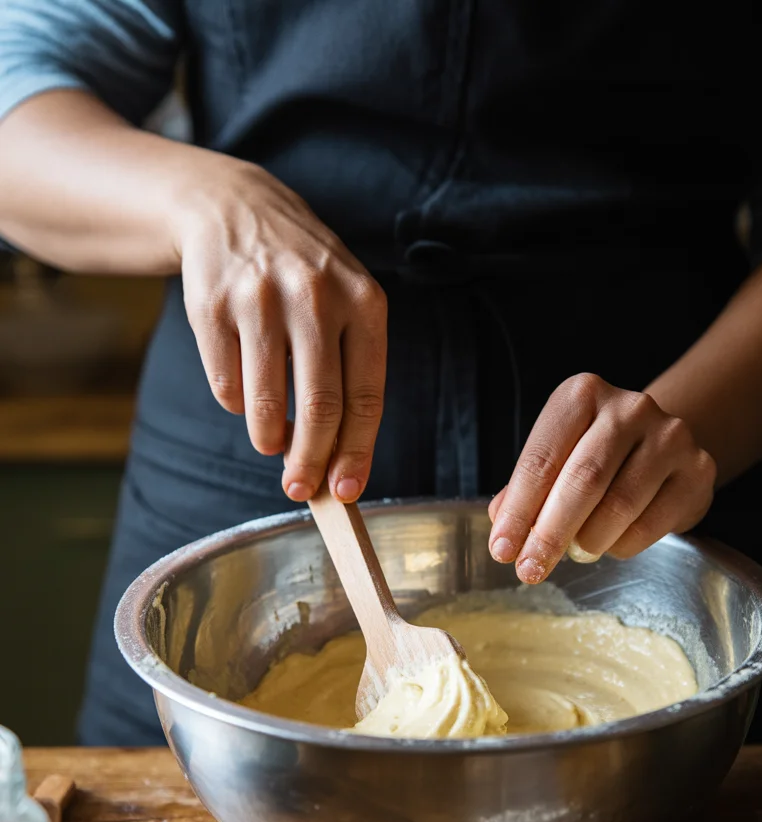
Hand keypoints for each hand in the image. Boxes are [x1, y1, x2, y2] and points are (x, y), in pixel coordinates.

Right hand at [175, 161, 386, 502]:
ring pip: (265, 405)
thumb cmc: (302, 273)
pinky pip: (226, 387)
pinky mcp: (212, 307)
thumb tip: (337, 460)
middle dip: (310, 462)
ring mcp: (260, 299)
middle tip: (301, 489)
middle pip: (320, 408)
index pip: (366, 396)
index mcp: (363, 301)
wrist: (232, 207)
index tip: (346, 491)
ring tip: (271, 441)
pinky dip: (236, 405)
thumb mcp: (344, 301)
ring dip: (268, 439)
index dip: (357, 452)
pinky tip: (244, 387)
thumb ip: (350, 371)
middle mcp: (315, 296)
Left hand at [487, 373, 715, 582]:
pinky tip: (610, 544)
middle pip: (582, 481)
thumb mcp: (556, 458)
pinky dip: (621, 546)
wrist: (659, 445)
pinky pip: (649, 524)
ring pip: (618, 505)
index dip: (518, 511)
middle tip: (531, 569)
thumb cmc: (595, 454)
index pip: (541, 459)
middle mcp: (629, 408)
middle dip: (550, 534)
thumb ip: (525, 492)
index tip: (501, 551)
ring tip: (575, 553)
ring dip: (587, 542)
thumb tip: (505, 534)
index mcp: (582, 394)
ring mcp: (669, 436)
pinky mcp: (697, 470)